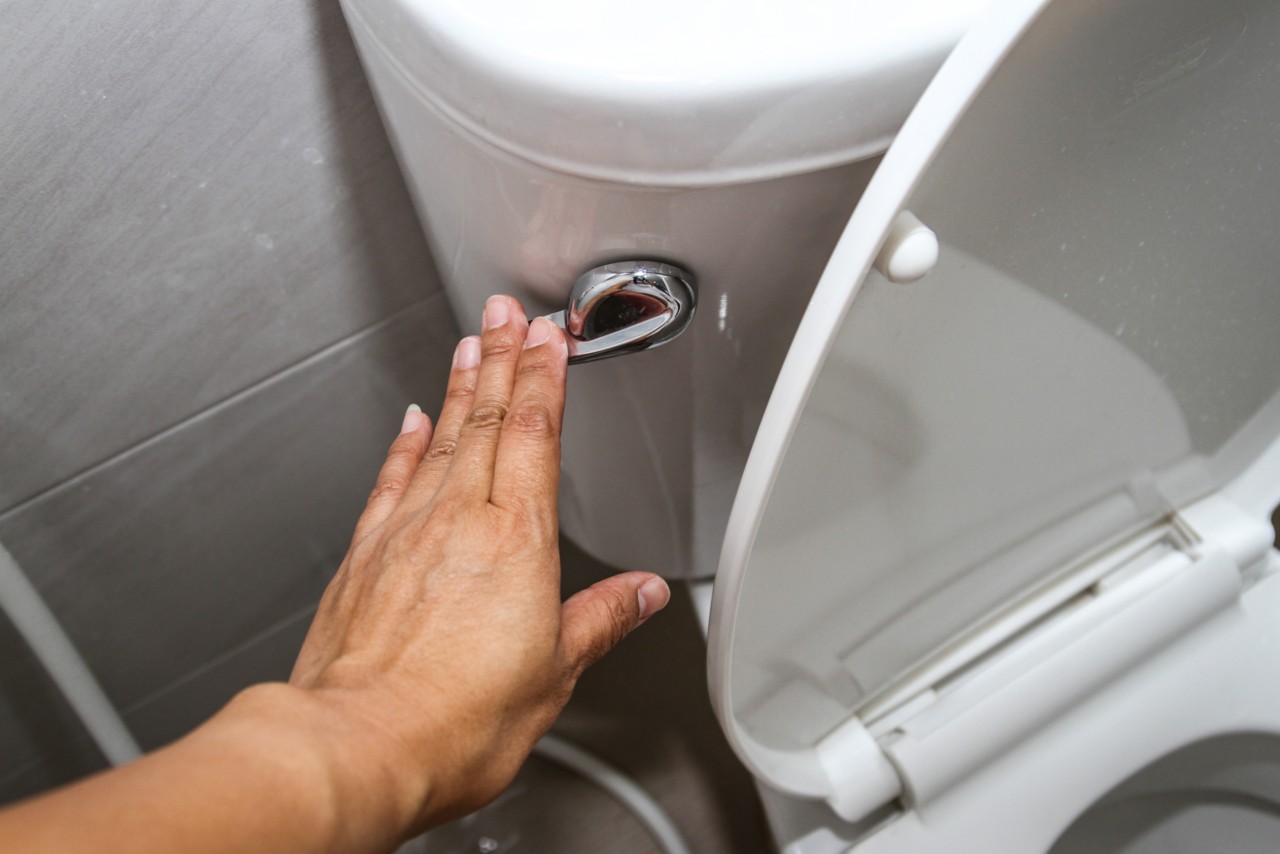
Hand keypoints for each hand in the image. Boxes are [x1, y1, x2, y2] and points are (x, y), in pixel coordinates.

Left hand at [286, 295, 670, 837]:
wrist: (357, 746)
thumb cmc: (454, 722)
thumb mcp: (555, 675)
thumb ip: (599, 621)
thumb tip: (640, 595)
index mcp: (516, 543)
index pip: (535, 436)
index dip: (544, 379)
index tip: (550, 339)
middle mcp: (458, 524)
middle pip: (486, 420)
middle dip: (501, 358)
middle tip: (506, 311)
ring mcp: (404, 533)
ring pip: (439, 438)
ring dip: (458, 386)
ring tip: (469, 343)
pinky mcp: (364, 556)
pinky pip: (390, 480)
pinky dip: (404, 444)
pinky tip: (410, 422)